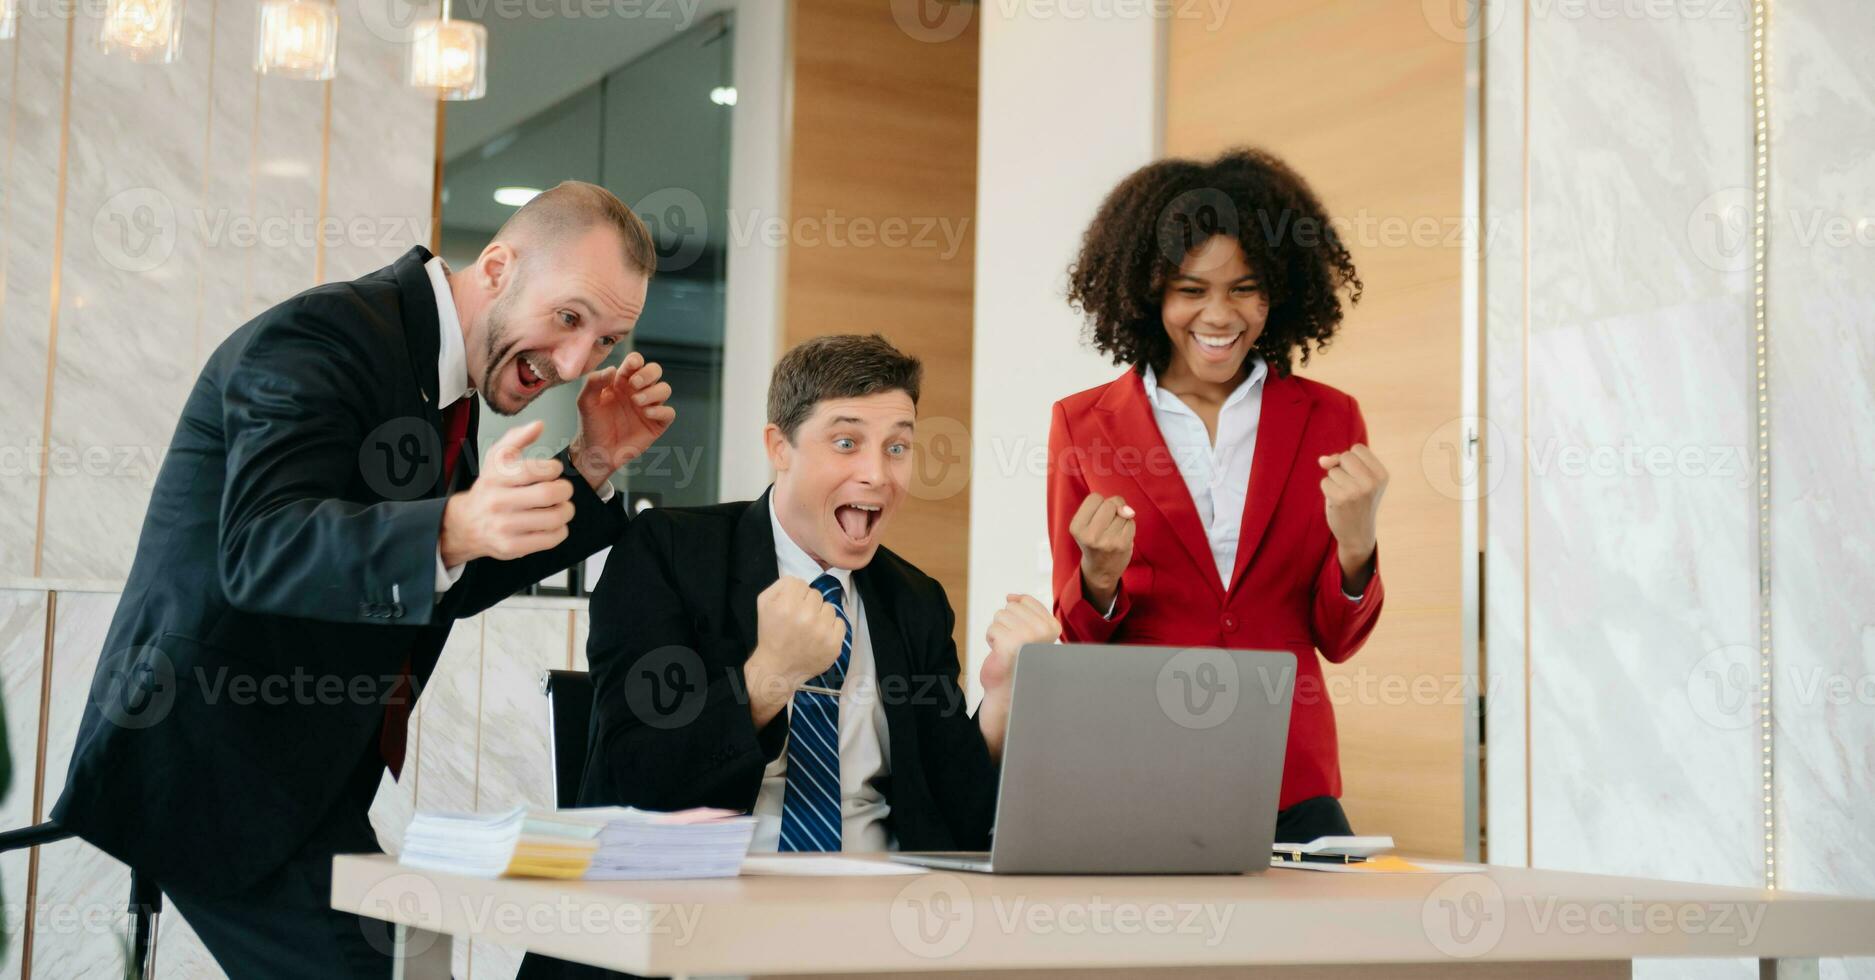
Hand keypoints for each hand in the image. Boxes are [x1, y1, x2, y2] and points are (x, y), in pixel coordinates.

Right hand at [439, 421, 574, 564]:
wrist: (467, 524)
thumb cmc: (489, 489)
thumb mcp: (497, 458)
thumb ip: (517, 438)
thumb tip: (538, 425)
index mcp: (496, 477)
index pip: (535, 469)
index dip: (554, 468)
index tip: (554, 470)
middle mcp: (498, 501)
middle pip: (549, 494)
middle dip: (565, 490)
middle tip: (563, 490)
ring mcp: (505, 526)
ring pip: (554, 518)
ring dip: (566, 510)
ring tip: (562, 506)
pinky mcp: (512, 547)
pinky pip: (550, 538)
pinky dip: (560, 530)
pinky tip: (554, 524)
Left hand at [568, 351, 675, 492]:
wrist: (596, 452)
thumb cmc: (591, 426)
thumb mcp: (586, 402)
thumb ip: (594, 382)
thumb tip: (612, 369)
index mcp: (621, 382)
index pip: (635, 363)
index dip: (636, 361)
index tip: (631, 366)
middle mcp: (637, 391)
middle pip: (655, 371)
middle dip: (648, 373)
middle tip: (634, 384)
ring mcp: (648, 407)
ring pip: (665, 389)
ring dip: (653, 392)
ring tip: (636, 402)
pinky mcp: (656, 424)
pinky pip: (668, 412)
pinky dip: (660, 410)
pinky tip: (646, 413)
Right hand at [743, 576, 846, 725]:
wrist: (778, 669)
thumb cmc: (770, 634)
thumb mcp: (764, 604)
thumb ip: (780, 585)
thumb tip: (799, 581)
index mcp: (786, 606)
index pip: (800, 583)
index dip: (794, 594)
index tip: (790, 606)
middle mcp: (805, 617)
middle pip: (815, 594)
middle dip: (807, 604)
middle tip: (799, 619)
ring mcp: (822, 632)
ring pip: (829, 607)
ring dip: (820, 615)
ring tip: (809, 628)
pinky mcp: (834, 644)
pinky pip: (840, 622)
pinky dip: (831, 628)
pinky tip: (818, 636)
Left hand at [980, 594, 1058, 700]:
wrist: (1009, 689)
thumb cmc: (1018, 659)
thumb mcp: (1030, 630)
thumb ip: (1025, 610)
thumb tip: (1011, 596)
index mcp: (1052, 627)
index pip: (1026, 602)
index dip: (1018, 618)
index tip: (1023, 636)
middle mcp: (1043, 631)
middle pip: (1012, 607)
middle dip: (1007, 624)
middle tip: (1014, 644)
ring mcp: (1027, 637)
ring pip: (1000, 616)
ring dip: (999, 632)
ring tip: (1008, 648)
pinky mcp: (1009, 644)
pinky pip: (992, 629)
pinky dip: (992, 640)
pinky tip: (1000, 653)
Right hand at [1068, 493, 1134, 610]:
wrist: (1100, 570)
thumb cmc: (1094, 541)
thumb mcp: (1086, 523)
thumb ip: (1105, 506)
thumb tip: (1128, 511)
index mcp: (1077, 527)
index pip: (1094, 497)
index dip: (1099, 504)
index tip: (1095, 517)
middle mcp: (1090, 535)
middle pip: (1110, 503)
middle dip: (1112, 509)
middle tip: (1106, 524)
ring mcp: (1108, 541)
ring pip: (1122, 512)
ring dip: (1121, 519)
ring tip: (1112, 532)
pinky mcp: (1123, 544)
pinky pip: (1131, 522)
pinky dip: (1128, 526)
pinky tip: (1120, 536)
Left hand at [1318, 443, 1387, 588]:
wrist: (1358, 534)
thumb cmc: (1357, 502)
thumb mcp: (1358, 479)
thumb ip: (1341, 462)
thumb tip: (1322, 460)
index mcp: (1381, 475)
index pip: (1358, 449)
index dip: (1351, 460)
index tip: (1357, 476)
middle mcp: (1372, 482)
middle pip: (1345, 456)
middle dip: (1341, 468)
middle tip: (1349, 487)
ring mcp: (1356, 491)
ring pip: (1333, 470)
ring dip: (1334, 481)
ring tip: (1345, 496)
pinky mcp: (1340, 499)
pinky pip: (1325, 481)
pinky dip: (1327, 490)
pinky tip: (1337, 502)